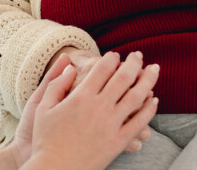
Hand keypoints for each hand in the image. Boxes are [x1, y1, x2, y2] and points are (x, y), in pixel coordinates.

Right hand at [23, 51, 159, 169]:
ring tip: (154, 69)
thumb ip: (56, 83)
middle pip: (123, 78)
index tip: (115, 55)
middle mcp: (99, 108)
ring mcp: (111, 125)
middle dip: (133, 63)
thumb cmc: (45, 139)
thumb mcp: (42, 107)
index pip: (102, 69)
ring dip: (147, 80)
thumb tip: (71, 66)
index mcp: (80, 97)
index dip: (111, 59)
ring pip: (136, 97)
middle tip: (139, 55)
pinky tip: (154, 100)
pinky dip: (149, 109)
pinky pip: (139, 122)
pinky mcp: (118, 142)